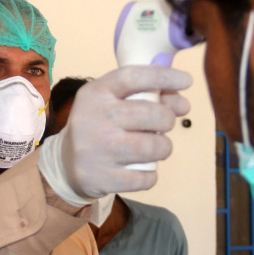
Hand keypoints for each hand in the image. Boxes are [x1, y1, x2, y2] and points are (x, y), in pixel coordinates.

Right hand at [38, 65, 191, 204]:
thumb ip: (148, 97)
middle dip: (168, 119)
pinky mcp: (103, 178)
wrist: (66, 164)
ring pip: (154, 147)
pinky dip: (151, 174)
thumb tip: (182, 103)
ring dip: (163, 148)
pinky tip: (142, 168)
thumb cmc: (100, 125)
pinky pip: (146, 177)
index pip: (133, 77)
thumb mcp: (113, 102)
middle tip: (164, 124)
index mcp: (96, 93)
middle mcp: (96, 118)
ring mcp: (99, 149)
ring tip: (155, 147)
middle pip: (153, 114)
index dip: (164, 76)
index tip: (187, 81)